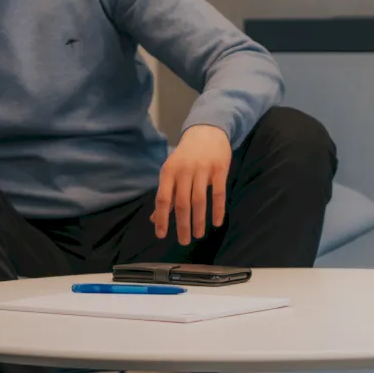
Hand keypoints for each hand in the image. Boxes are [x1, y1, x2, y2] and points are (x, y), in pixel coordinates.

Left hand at [152, 124, 231, 243]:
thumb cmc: (186, 156)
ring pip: (199, 200)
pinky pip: (218, 193)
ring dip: (199, 221)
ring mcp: (202, 169)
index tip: (161, 235)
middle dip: (182, 225)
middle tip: (184, 241)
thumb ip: (166, 195)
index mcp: (168, 172)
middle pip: (182, 203)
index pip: (162, 199)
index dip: (161, 218)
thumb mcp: (171, 171)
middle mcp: (184, 171)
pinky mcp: (219, 169)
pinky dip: (218, 210)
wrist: (207, 131)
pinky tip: (216, 223)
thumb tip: (154, 218)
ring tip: (198, 235)